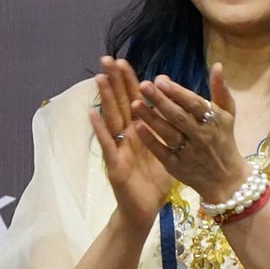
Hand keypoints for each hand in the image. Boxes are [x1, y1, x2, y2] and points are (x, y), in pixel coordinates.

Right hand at [91, 57, 173, 231]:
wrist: (144, 211)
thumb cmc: (153, 183)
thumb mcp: (165, 153)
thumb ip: (166, 133)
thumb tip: (176, 112)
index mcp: (139, 132)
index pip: (133, 101)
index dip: (128, 81)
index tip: (124, 60)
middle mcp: (126, 137)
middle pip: (119, 104)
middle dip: (113, 81)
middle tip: (106, 58)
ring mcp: (118, 149)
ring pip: (110, 119)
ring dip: (104, 98)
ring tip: (98, 77)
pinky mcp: (114, 165)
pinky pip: (107, 145)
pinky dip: (99, 129)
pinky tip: (92, 114)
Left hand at [133, 63, 249, 203]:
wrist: (226, 180)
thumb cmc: (224, 141)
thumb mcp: (228, 115)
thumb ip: (220, 91)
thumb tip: (216, 65)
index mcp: (214, 121)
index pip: (194, 104)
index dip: (177, 92)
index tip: (160, 79)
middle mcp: (202, 136)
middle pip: (179, 117)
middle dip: (161, 101)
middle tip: (143, 85)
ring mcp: (189, 153)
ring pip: (168, 133)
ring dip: (151, 118)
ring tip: (135, 103)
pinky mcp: (178, 167)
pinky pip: (162, 152)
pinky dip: (150, 140)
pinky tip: (137, 127)